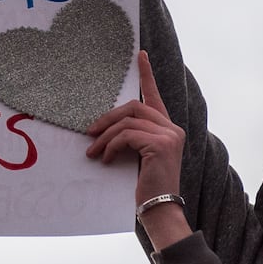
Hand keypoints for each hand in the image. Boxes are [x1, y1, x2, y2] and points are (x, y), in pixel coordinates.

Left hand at [86, 51, 190, 249]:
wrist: (160, 209)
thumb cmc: (147, 185)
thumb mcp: (139, 156)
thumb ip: (132, 137)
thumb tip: (102, 126)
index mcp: (168, 128)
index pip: (155, 95)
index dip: (146, 74)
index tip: (140, 54)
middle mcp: (173, 128)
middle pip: (134, 107)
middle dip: (108, 118)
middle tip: (90, 132)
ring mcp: (169, 136)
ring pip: (127, 122)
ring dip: (105, 136)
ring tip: (93, 152)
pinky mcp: (161, 145)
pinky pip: (126, 136)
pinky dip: (111, 147)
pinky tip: (106, 160)